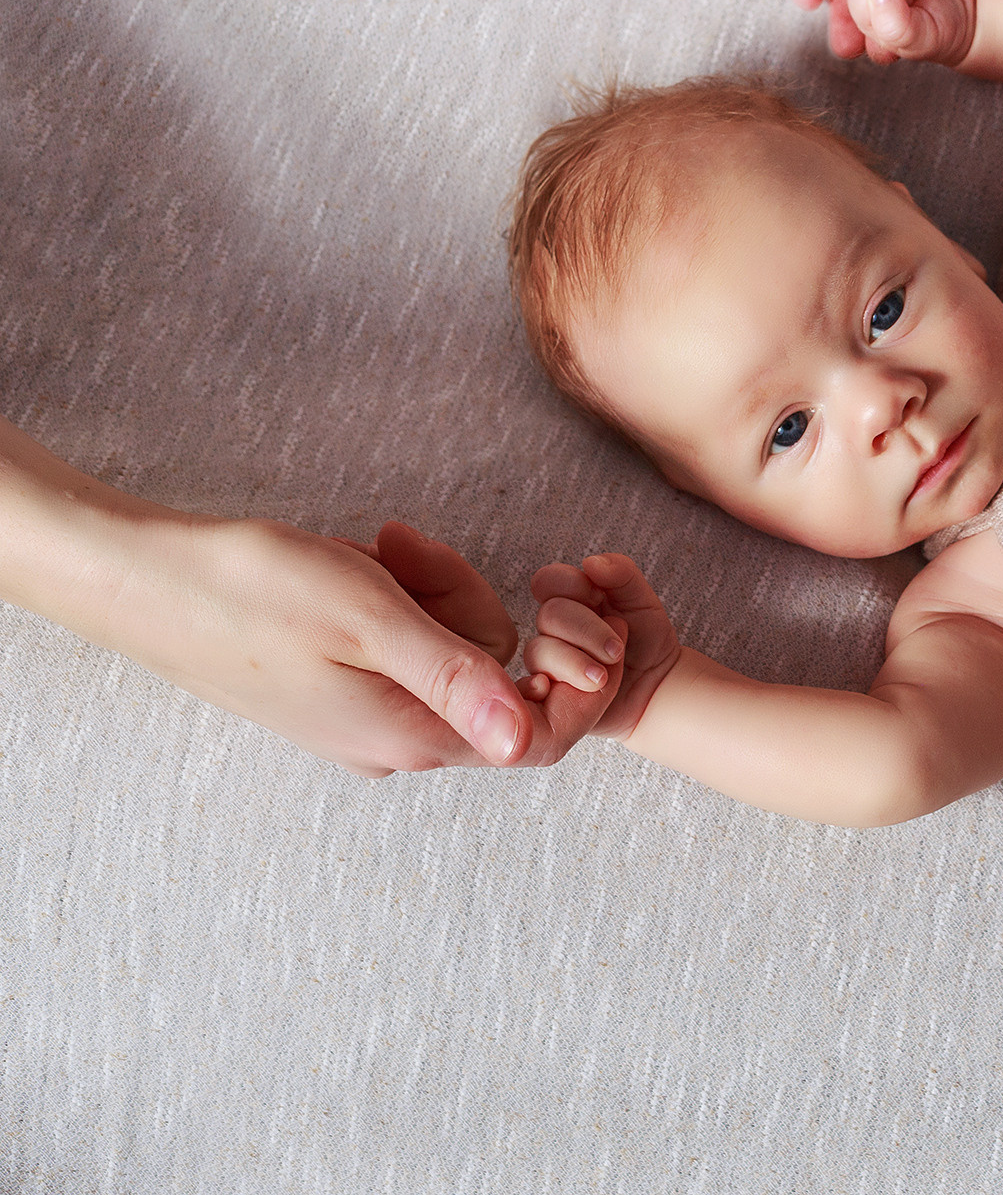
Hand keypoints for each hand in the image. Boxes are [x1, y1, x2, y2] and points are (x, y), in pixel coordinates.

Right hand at [106, 515, 604, 776]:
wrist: (144, 583)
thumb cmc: (252, 590)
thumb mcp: (369, 618)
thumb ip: (455, 676)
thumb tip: (525, 737)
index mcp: (414, 735)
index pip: (539, 735)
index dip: (570, 675)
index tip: (554, 605)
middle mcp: (396, 742)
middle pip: (496, 670)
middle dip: (467, 595)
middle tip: (407, 547)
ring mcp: (365, 717)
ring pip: (450, 644)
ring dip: (427, 585)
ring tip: (372, 551)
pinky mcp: (338, 688)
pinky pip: (403, 640)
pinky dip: (393, 594)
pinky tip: (354, 563)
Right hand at [522, 552, 683, 740]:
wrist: (657, 686)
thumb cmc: (647, 639)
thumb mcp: (642, 600)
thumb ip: (621, 574)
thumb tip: (590, 562)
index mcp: (571, 599)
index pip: (547, 580)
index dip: (569, 584)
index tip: (599, 597)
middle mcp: (553, 628)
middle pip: (548, 616)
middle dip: (586, 631)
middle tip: (616, 650)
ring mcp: (547, 661)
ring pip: (539, 652)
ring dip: (575, 663)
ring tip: (602, 677)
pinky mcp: (545, 693)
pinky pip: (530, 689)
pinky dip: (552, 686)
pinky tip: (576, 690)